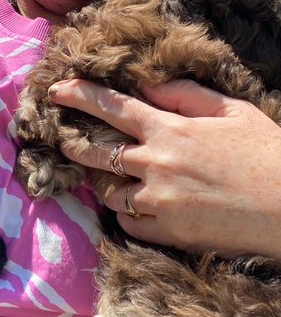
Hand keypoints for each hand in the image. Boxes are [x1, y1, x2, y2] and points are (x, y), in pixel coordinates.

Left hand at [51, 78, 280, 258]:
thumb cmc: (268, 154)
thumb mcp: (235, 112)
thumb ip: (188, 96)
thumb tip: (149, 84)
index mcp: (172, 130)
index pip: (113, 108)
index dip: (81, 96)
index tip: (57, 90)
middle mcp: (156, 164)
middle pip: (97, 152)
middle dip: (75, 144)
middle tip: (65, 139)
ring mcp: (156, 200)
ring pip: (110, 192)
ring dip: (113, 185)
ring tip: (131, 181)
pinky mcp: (163, 231)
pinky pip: (128, 222)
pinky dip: (132, 215)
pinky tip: (148, 208)